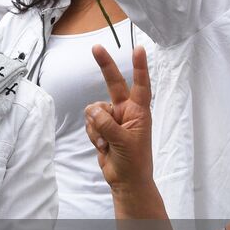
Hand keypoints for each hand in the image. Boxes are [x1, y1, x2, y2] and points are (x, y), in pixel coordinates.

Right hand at [84, 45, 153, 192]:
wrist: (125, 181)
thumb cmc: (134, 162)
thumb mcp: (124, 142)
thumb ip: (107, 124)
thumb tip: (92, 112)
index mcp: (138, 112)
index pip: (140, 85)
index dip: (139, 67)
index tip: (139, 49)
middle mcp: (125, 111)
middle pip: (113, 84)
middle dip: (105, 66)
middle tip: (96, 48)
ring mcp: (112, 119)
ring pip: (94, 109)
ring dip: (96, 126)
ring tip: (106, 142)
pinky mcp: (100, 128)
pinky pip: (89, 122)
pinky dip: (92, 134)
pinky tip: (102, 146)